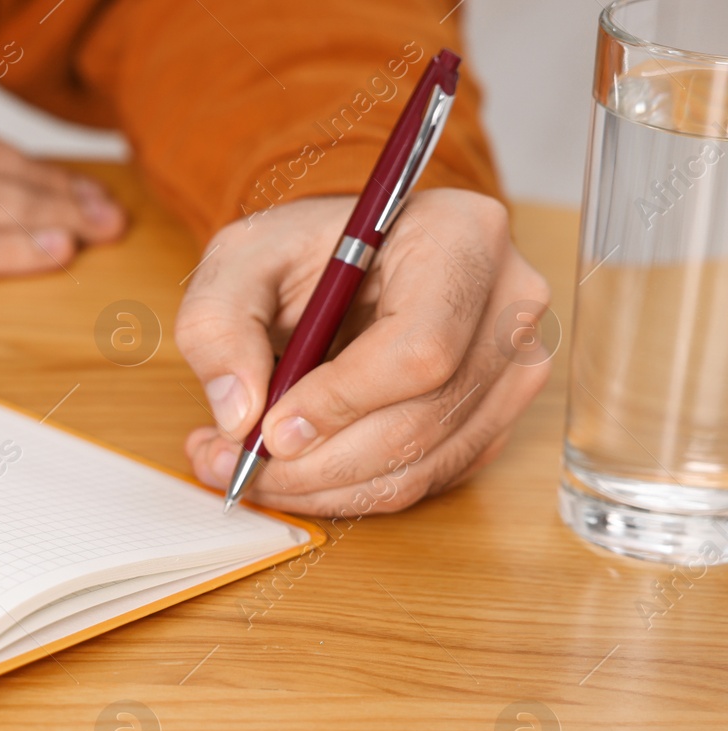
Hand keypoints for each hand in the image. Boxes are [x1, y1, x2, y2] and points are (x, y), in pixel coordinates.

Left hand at [179, 190, 552, 515]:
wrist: (346, 261)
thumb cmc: (304, 250)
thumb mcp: (239, 259)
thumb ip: (219, 323)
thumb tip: (239, 415)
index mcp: (462, 237)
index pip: (422, 348)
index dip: (342, 402)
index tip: (269, 429)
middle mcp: (510, 304)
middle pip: (423, 419)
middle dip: (317, 462)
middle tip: (232, 464)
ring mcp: (512, 367)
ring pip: (421, 464)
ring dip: (322, 487)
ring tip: (244, 468)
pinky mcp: (493, 417)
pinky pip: (424, 479)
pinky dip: (347, 491)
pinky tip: (289, 470)